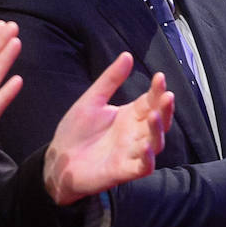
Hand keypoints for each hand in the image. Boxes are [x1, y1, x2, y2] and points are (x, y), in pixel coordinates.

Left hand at [44, 52, 174, 205]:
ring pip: (155, 143)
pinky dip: (148, 159)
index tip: (160, 77)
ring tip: (154, 116)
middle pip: (159, 121)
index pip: (150, 101)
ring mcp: (131, 153)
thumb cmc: (75, 131)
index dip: (158, 91)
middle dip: (165, 109)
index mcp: (129, 116)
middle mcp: (134, 134)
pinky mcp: (123, 171)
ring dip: (157, 131)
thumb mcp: (92, 101)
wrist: (57, 160)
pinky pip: (143, 167)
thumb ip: (110, 80)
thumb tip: (127, 55)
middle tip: (168, 95)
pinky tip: (145, 146)